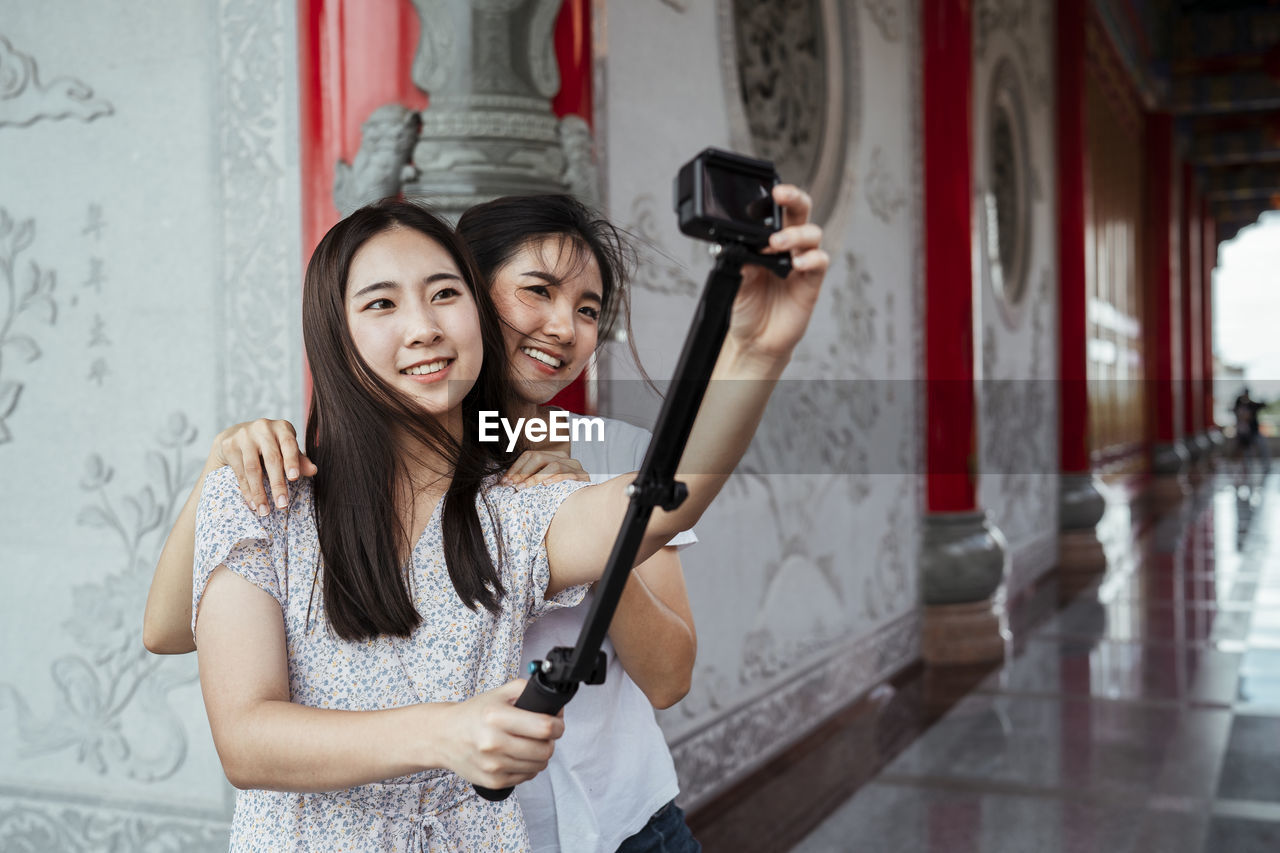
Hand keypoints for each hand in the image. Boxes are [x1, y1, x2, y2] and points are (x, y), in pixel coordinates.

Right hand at [209, 419, 316, 516]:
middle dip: (278, 484)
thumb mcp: (286, 450)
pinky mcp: (229, 445)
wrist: (236, 435)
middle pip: (272, 459)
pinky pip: (239, 472)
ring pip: (253, 468)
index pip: (289, 444)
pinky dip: (247, 490)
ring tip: (265, 511)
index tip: (294, 479)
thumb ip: (299, 460)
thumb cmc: (270, 445)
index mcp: (282, 427)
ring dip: (259, 493)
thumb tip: (313, 470)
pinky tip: (253, 504)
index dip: (292, 462)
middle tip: (282, 505)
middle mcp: (263, 427)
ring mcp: (244, 435)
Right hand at [437, 680, 562, 788]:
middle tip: (544, 734)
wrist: (443, 737)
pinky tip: (518, 756)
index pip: (544, 727)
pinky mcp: (493, 781)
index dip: (558, 725)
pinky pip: (526, 777)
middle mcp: (493, 743)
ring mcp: (493, 765)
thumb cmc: (472, 715)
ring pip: (539, 766)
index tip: (557, 723)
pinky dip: (528, 767)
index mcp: (496, 717)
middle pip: (545, 750)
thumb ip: (526, 690)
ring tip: (531, 744)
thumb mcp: (498, 693)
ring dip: (541, 755)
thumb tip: (553, 703)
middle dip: (550, 741)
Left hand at [501, 449, 589, 489]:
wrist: (583, 505)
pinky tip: (545, 485)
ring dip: (536, 477)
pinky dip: (556, 478)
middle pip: (538, 457)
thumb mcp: (540, 484)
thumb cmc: (558, 495)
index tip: (505, 482)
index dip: (515, 468)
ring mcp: (574, 466)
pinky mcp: (583, 476)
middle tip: (513, 486)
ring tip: (524, 487)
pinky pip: (568, 474)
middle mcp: (563, 457)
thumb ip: (528, 479)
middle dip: (523, 472)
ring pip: (553, 465)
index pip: (529, 455)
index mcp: (551, 455)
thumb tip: (504, 482)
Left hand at [728, 185, 828, 362]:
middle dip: (794, 197)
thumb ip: (741, 260)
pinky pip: (820, 261)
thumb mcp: (736, 280)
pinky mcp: (811, 282)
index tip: (765, 192)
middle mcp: (787, 247)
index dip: (773, 199)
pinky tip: (796, 264)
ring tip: (777, 243)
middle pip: (799, 211)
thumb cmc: (745, 307)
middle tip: (780, 194)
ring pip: (812, 233)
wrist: (754, 340)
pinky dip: (810, 258)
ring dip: (796, 233)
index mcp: (766, 240)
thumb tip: (743, 244)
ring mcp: (801, 262)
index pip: (775, 211)